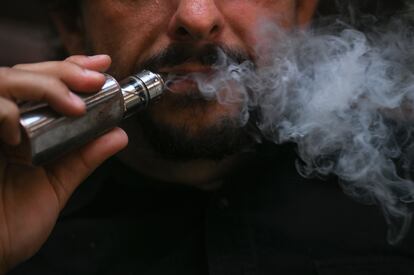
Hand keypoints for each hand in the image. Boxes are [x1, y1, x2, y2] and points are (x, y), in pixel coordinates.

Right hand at [0, 55, 127, 272]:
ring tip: (73, 107)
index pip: (43, 83)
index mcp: (22, 129)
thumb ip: (82, 158)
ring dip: (42, 85)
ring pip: (3, 79)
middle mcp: (0, 122)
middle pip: (24, 74)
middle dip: (63, 72)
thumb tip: (118, 134)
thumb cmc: (11, 223)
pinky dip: (1, 110)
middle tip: (95, 81)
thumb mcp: (55, 185)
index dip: (70, 68)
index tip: (102, 65)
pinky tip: (18, 130)